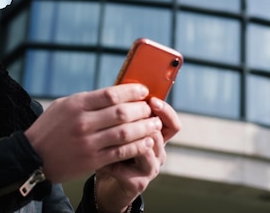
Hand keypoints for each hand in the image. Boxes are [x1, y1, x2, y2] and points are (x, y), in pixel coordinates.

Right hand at [24, 84, 161, 182]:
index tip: (143, 90)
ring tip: (155, 124)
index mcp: (76, 105)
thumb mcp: (63, 106)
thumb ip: (86, 101)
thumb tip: (115, 95)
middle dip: (142, 109)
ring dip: (144, 128)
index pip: (111, 94)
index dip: (132, 91)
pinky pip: (121, 152)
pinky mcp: (92, 160)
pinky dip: (137, 146)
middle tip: (151, 108)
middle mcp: (83, 122)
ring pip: (125, 133)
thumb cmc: (49, 128)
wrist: (33, 157)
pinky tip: (146, 141)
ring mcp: (88, 142)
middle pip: (122, 112)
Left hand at [93, 97, 181, 212]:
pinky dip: (109, 160)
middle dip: (142, 120)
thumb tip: (120, 86)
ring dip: (122, 137)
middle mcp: (157, 152)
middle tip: (122, 112)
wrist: (108, 180)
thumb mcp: (119, 128)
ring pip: (145, 147)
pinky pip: (125, 167)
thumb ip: (123, 113)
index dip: (165, 110)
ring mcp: (150, 169)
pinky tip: (97, 157)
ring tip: (103, 132)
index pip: (171, 122)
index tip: (151, 99)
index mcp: (156, 136)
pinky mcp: (138, 183)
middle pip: (159, 132)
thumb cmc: (112, 148)